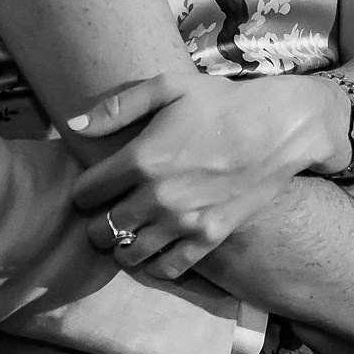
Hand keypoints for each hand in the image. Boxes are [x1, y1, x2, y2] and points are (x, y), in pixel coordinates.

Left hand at [71, 69, 341, 279]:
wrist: (280, 127)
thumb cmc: (222, 102)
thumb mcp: (169, 86)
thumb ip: (117, 106)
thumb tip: (73, 124)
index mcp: (141, 158)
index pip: (87, 192)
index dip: (83, 191)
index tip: (91, 187)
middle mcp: (158, 196)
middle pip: (103, 228)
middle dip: (97, 222)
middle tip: (105, 214)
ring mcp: (185, 221)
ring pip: (130, 253)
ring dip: (121, 247)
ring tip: (127, 234)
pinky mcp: (210, 236)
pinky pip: (169, 267)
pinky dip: (154, 266)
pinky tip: (153, 252)